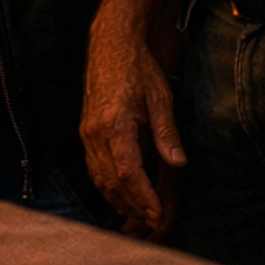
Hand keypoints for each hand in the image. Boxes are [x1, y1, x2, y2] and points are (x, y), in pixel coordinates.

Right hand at [79, 18, 185, 235]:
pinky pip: (94, 167)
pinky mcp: (85, 131)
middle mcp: (95, 133)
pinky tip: (122, 192)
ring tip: (140, 213)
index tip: (159, 213)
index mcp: (114, 125)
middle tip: (154, 220)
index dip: (144, 197)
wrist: (111, 44)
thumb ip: (167, 134)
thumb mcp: (160, 98)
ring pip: (100, 178)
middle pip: (112, 182)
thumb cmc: (138, 67)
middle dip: (134, 205)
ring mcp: (86, 133)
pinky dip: (108, 185)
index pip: (129, 173)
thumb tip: (179, 164)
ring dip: (119, 199)